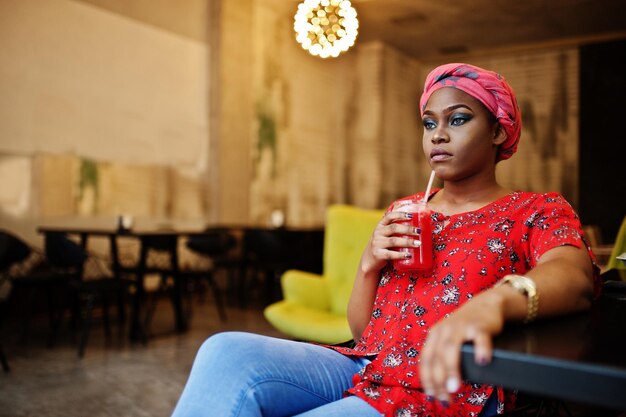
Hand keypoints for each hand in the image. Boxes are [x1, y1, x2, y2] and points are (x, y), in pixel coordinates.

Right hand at [359, 210, 421, 274]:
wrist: (369, 261)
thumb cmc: (382, 246)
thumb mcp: (384, 235)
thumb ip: (394, 230)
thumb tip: (416, 227)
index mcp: (380, 226)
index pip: (389, 216)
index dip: (400, 215)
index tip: (411, 216)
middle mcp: (377, 233)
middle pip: (394, 228)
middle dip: (407, 229)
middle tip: (418, 231)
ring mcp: (377, 244)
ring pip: (394, 241)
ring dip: (407, 242)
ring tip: (418, 243)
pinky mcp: (378, 255)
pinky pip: (391, 254)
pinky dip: (401, 255)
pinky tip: (409, 255)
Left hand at [419, 290, 505, 404]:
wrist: (487, 303)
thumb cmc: (466, 328)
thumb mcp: (450, 340)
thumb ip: (443, 358)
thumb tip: (442, 389)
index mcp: (434, 335)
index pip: (426, 360)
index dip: (427, 380)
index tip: (432, 396)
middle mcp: (444, 330)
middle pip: (437, 357)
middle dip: (439, 380)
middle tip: (445, 399)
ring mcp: (462, 326)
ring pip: (452, 349)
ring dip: (452, 370)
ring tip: (455, 387)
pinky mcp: (480, 325)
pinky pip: (480, 337)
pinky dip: (481, 349)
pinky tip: (482, 361)